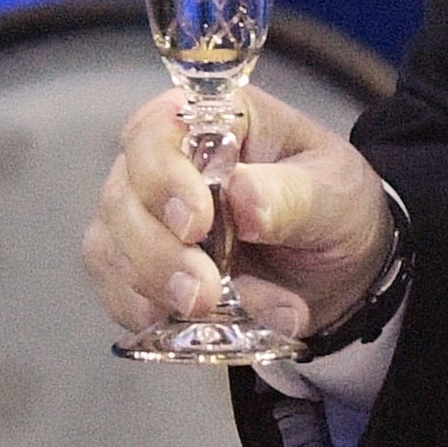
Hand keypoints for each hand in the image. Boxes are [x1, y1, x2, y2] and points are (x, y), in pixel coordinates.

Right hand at [80, 85, 393, 343]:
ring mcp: (141, 212)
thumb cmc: (333, 206)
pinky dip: (152, 315)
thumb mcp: (334, 192)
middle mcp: (161, 160)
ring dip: (158, 290)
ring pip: (111, 247)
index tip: (195, 223)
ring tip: (222, 314)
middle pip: (123, 197)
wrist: (337, 268)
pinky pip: (118, 291)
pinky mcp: (135, 263)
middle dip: (158, 254)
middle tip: (204, 294)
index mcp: (211, 121)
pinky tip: (197, 325)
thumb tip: (241, 199)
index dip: (163, 176)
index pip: (157, 132)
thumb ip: (291, 196)